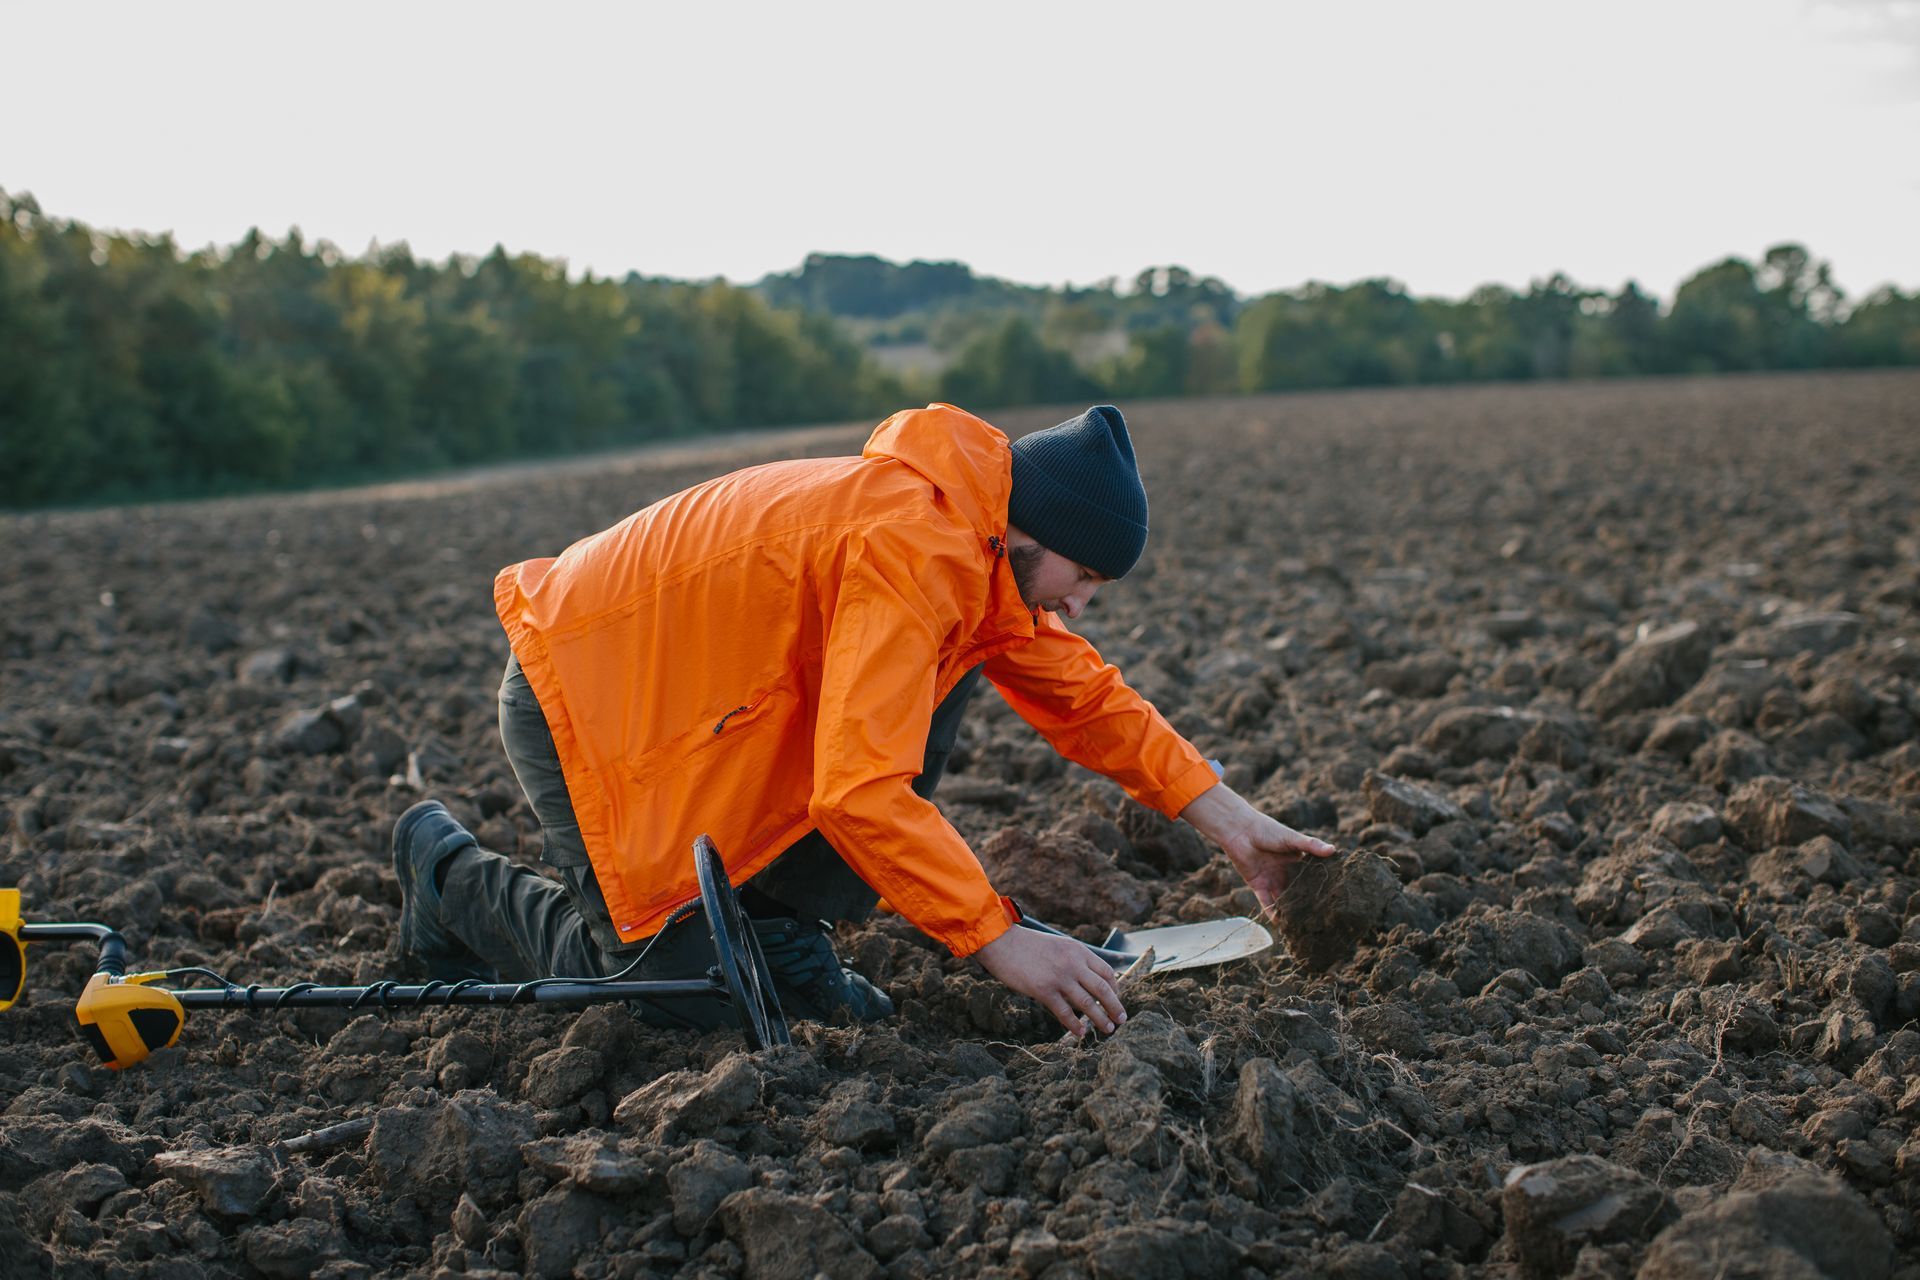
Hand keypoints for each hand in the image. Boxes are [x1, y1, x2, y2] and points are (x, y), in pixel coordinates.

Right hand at [973, 926, 1126, 1038]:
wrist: (1001, 942)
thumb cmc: (1027, 945)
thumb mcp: (1058, 945)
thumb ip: (1073, 959)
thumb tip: (1085, 979)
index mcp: (1078, 950)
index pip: (1106, 971)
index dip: (1115, 988)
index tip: (1116, 999)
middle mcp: (1073, 963)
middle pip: (1103, 989)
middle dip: (1115, 1006)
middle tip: (1121, 1019)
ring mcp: (1059, 977)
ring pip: (1088, 1004)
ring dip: (1101, 1019)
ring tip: (1108, 1029)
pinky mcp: (1044, 990)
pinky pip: (1065, 1013)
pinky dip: (1075, 1025)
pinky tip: (1080, 1033)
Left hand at [1178, 782, 1337, 911]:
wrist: (1240, 831)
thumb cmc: (1268, 830)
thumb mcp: (1292, 838)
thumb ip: (1311, 846)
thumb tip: (1333, 850)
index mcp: (1296, 860)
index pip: (1311, 876)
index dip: (1320, 885)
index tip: (1333, 898)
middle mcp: (1285, 872)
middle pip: (1297, 890)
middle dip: (1306, 902)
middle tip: (1320, 918)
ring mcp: (1272, 880)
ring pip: (1283, 899)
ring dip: (1290, 911)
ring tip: (1302, 925)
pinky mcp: (1258, 885)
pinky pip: (1267, 902)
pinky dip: (1273, 913)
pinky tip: (1282, 924)